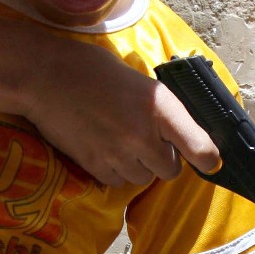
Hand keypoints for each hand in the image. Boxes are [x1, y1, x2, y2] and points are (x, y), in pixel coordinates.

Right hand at [16, 37, 221, 187]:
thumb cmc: (94, 71)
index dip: (208, 159)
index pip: (199, 147)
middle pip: (170, 170)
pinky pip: (118, 182)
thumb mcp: (140, 82)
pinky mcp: (94, 164)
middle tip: (147, 140)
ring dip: (139, 166)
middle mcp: (143, 133)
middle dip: (163, 159)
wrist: (45, 77)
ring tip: (121, 141)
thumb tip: (186, 138)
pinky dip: (116, 171)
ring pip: (143, 179)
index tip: (209, 163)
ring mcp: (118, 152)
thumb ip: (163, 111)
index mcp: (160, 105)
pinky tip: (105, 148)